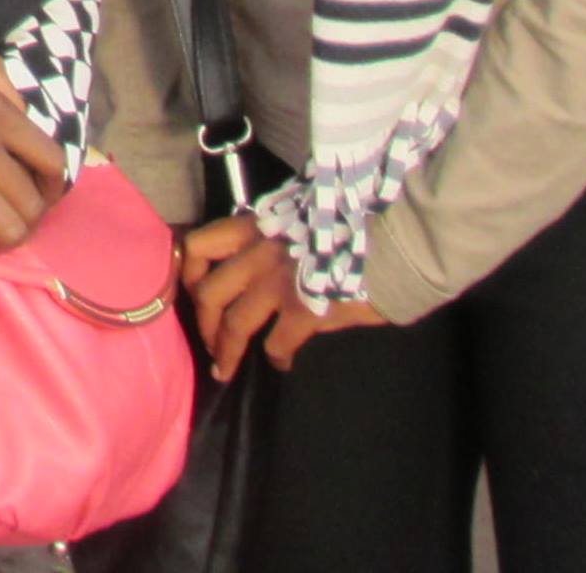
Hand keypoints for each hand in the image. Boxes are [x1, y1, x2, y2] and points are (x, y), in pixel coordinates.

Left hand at [179, 214, 387, 379]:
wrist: (397, 237)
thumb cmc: (354, 223)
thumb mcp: (302, 215)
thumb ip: (274, 235)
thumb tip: (258, 265)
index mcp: (256, 225)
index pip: (199, 245)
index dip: (189, 275)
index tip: (196, 293)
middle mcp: (259, 251)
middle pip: (208, 293)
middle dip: (204, 325)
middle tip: (212, 344)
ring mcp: (279, 281)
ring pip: (233, 324)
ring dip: (226, 352)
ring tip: (226, 370)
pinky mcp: (304, 309)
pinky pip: (276, 343)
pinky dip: (276, 358)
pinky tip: (283, 363)